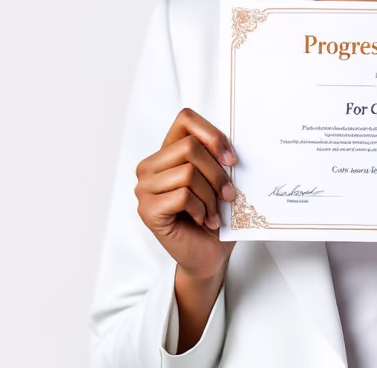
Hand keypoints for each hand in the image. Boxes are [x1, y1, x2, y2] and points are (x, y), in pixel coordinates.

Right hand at [135, 107, 237, 283]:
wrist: (208, 256)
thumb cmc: (214, 216)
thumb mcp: (218, 181)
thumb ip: (217, 158)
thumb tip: (231, 144)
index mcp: (166, 153)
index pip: (186, 119)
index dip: (213, 134)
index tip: (232, 160)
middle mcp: (149, 167)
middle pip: (190, 147)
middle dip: (217, 172)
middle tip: (229, 194)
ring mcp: (144, 189)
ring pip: (188, 172)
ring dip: (210, 195)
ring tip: (214, 212)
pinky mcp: (147, 210)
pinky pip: (183, 196)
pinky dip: (201, 209)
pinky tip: (204, 220)